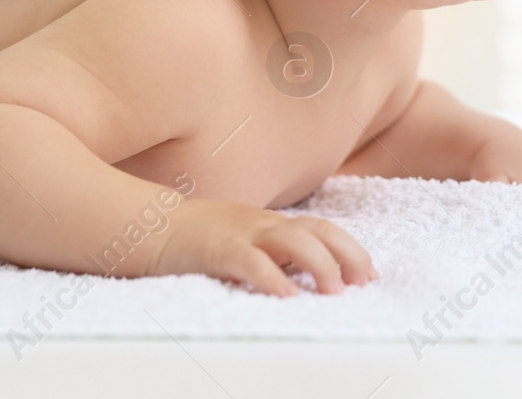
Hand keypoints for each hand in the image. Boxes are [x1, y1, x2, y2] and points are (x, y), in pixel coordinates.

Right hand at [153, 199, 377, 295]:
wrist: (152, 226)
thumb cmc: (198, 240)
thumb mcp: (243, 240)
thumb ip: (271, 253)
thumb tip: (305, 279)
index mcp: (270, 224)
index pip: (322, 229)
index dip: (350, 249)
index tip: (369, 275)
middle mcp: (263, 225)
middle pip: (318, 230)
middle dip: (347, 256)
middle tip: (362, 285)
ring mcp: (243, 234)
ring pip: (294, 240)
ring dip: (320, 265)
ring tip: (334, 293)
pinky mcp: (220, 250)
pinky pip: (252, 262)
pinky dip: (273, 278)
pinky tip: (288, 296)